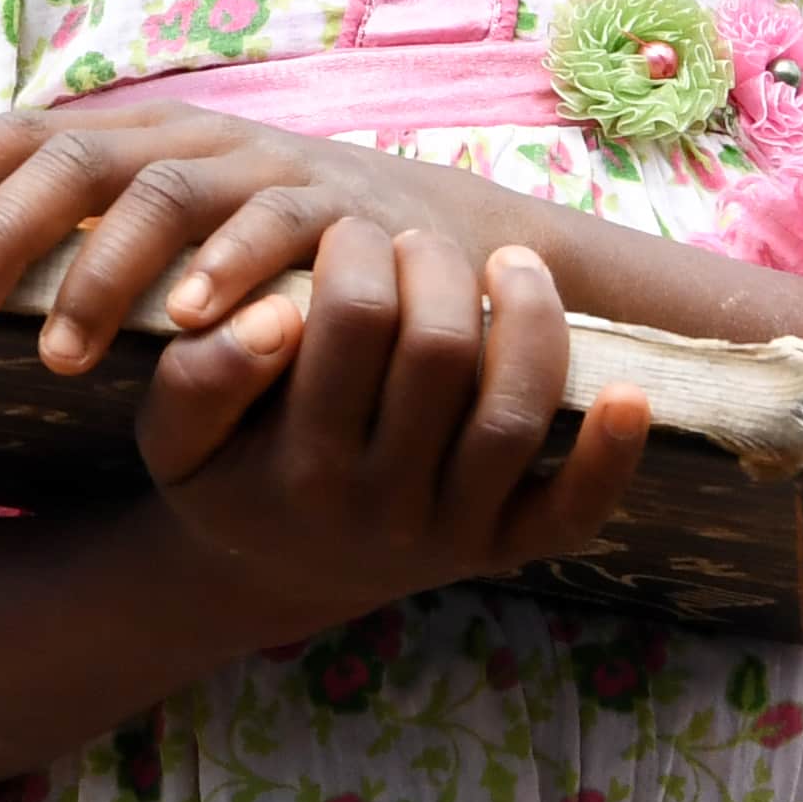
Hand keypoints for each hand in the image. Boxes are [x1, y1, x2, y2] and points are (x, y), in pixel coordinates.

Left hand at [0, 105, 499, 372]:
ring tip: (58, 353)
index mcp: (149, 139)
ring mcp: (270, 170)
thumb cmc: (282, 258)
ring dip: (104, 272)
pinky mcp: (340, 214)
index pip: (35, 132)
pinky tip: (188, 322)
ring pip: (168, 194)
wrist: (441, 247)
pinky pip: (275, 230)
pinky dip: (228, 272)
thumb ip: (97, 241)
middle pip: (83, 158)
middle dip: (8, 229)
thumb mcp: (186, 233)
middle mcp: (201, 142)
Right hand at [136, 222, 654, 619]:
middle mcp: (380, 508)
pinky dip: (608, 456)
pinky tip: (629, 393)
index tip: (347, 228)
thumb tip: (275, 314)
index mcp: (299, 467)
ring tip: (511, 265)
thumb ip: (202, 375)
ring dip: (527, 319)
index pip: (350, 320)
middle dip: (436, 268)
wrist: (269, 573)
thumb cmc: (225, 476)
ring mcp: (449, 533)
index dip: (356, 252)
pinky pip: (572, 513)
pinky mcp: (501, 550)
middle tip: (415, 240)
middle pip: (438, 354)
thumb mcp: (174, 436)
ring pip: (511, 414)